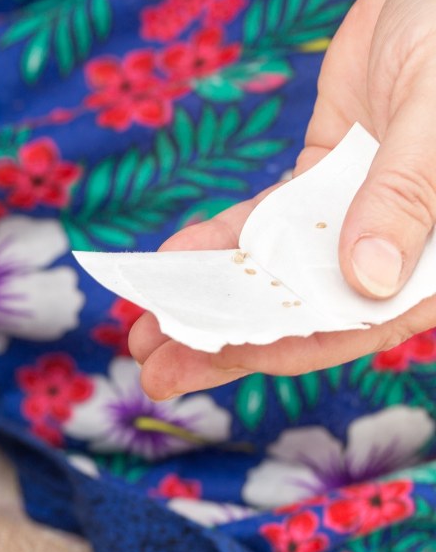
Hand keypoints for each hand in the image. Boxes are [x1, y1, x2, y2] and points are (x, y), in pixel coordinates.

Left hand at [131, 0, 435, 399]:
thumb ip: (407, 195)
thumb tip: (369, 280)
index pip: (359, 322)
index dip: (283, 348)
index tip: (212, 359)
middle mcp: (402, 244)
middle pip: (305, 311)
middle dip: (227, 343)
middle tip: (155, 373)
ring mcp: (359, 211)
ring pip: (278, 271)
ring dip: (212, 301)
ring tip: (144, 333)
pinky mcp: (328, 177)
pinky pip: (267, 220)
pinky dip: (221, 240)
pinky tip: (174, 260)